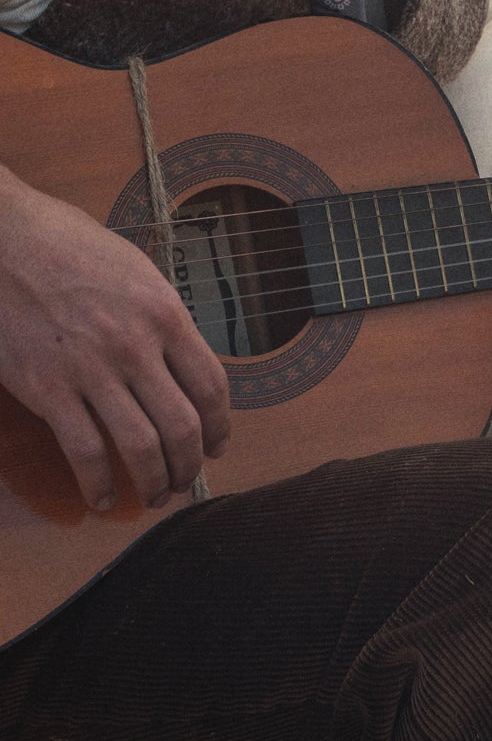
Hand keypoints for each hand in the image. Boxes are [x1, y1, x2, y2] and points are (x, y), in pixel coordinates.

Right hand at [0, 166, 229, 510]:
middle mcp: (136, 345)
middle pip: (184, 425)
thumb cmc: (71, 246)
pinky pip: (85, 452)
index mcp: (165, 313)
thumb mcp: (137, 272)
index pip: (212, 384)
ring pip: (141, 446)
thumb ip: (161, 319)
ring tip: (154, 496)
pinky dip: (97, 485)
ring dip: (154, 482)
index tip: (218, 444)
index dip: (221, 425)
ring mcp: (92, 371)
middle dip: (191, 464)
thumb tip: (180, 363)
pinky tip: (101, 499)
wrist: (6, 241)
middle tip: (186, 480)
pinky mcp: (48, 390)